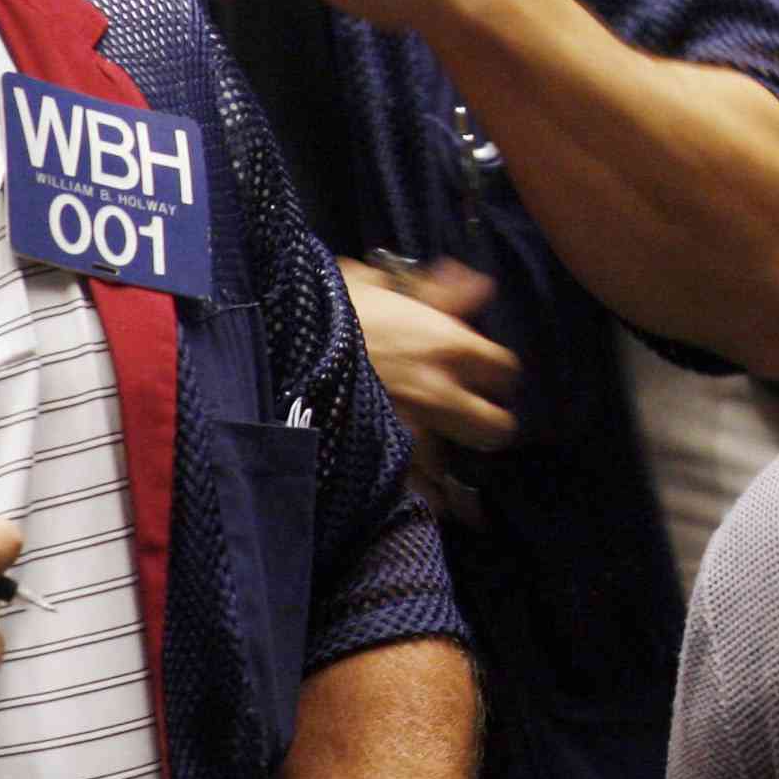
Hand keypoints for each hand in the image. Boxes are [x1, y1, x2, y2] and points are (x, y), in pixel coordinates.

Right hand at [346, 258, 518, 524]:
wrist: (273, 348)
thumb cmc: (324, 310)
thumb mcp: (374, 284)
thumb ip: (432, 290)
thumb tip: (476, 285)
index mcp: (446, 345)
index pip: (505, 371)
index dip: (497, 373)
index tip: (483, 374)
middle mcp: (438, 394)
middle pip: (495, 429)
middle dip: (486, 425)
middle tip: (468, 418)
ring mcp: (408, 434)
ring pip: (451, 470)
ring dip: (443, 466)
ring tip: (430, 460)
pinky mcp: (374, 464)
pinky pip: (408, 494)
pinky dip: (410, 495)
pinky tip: (407, 491)